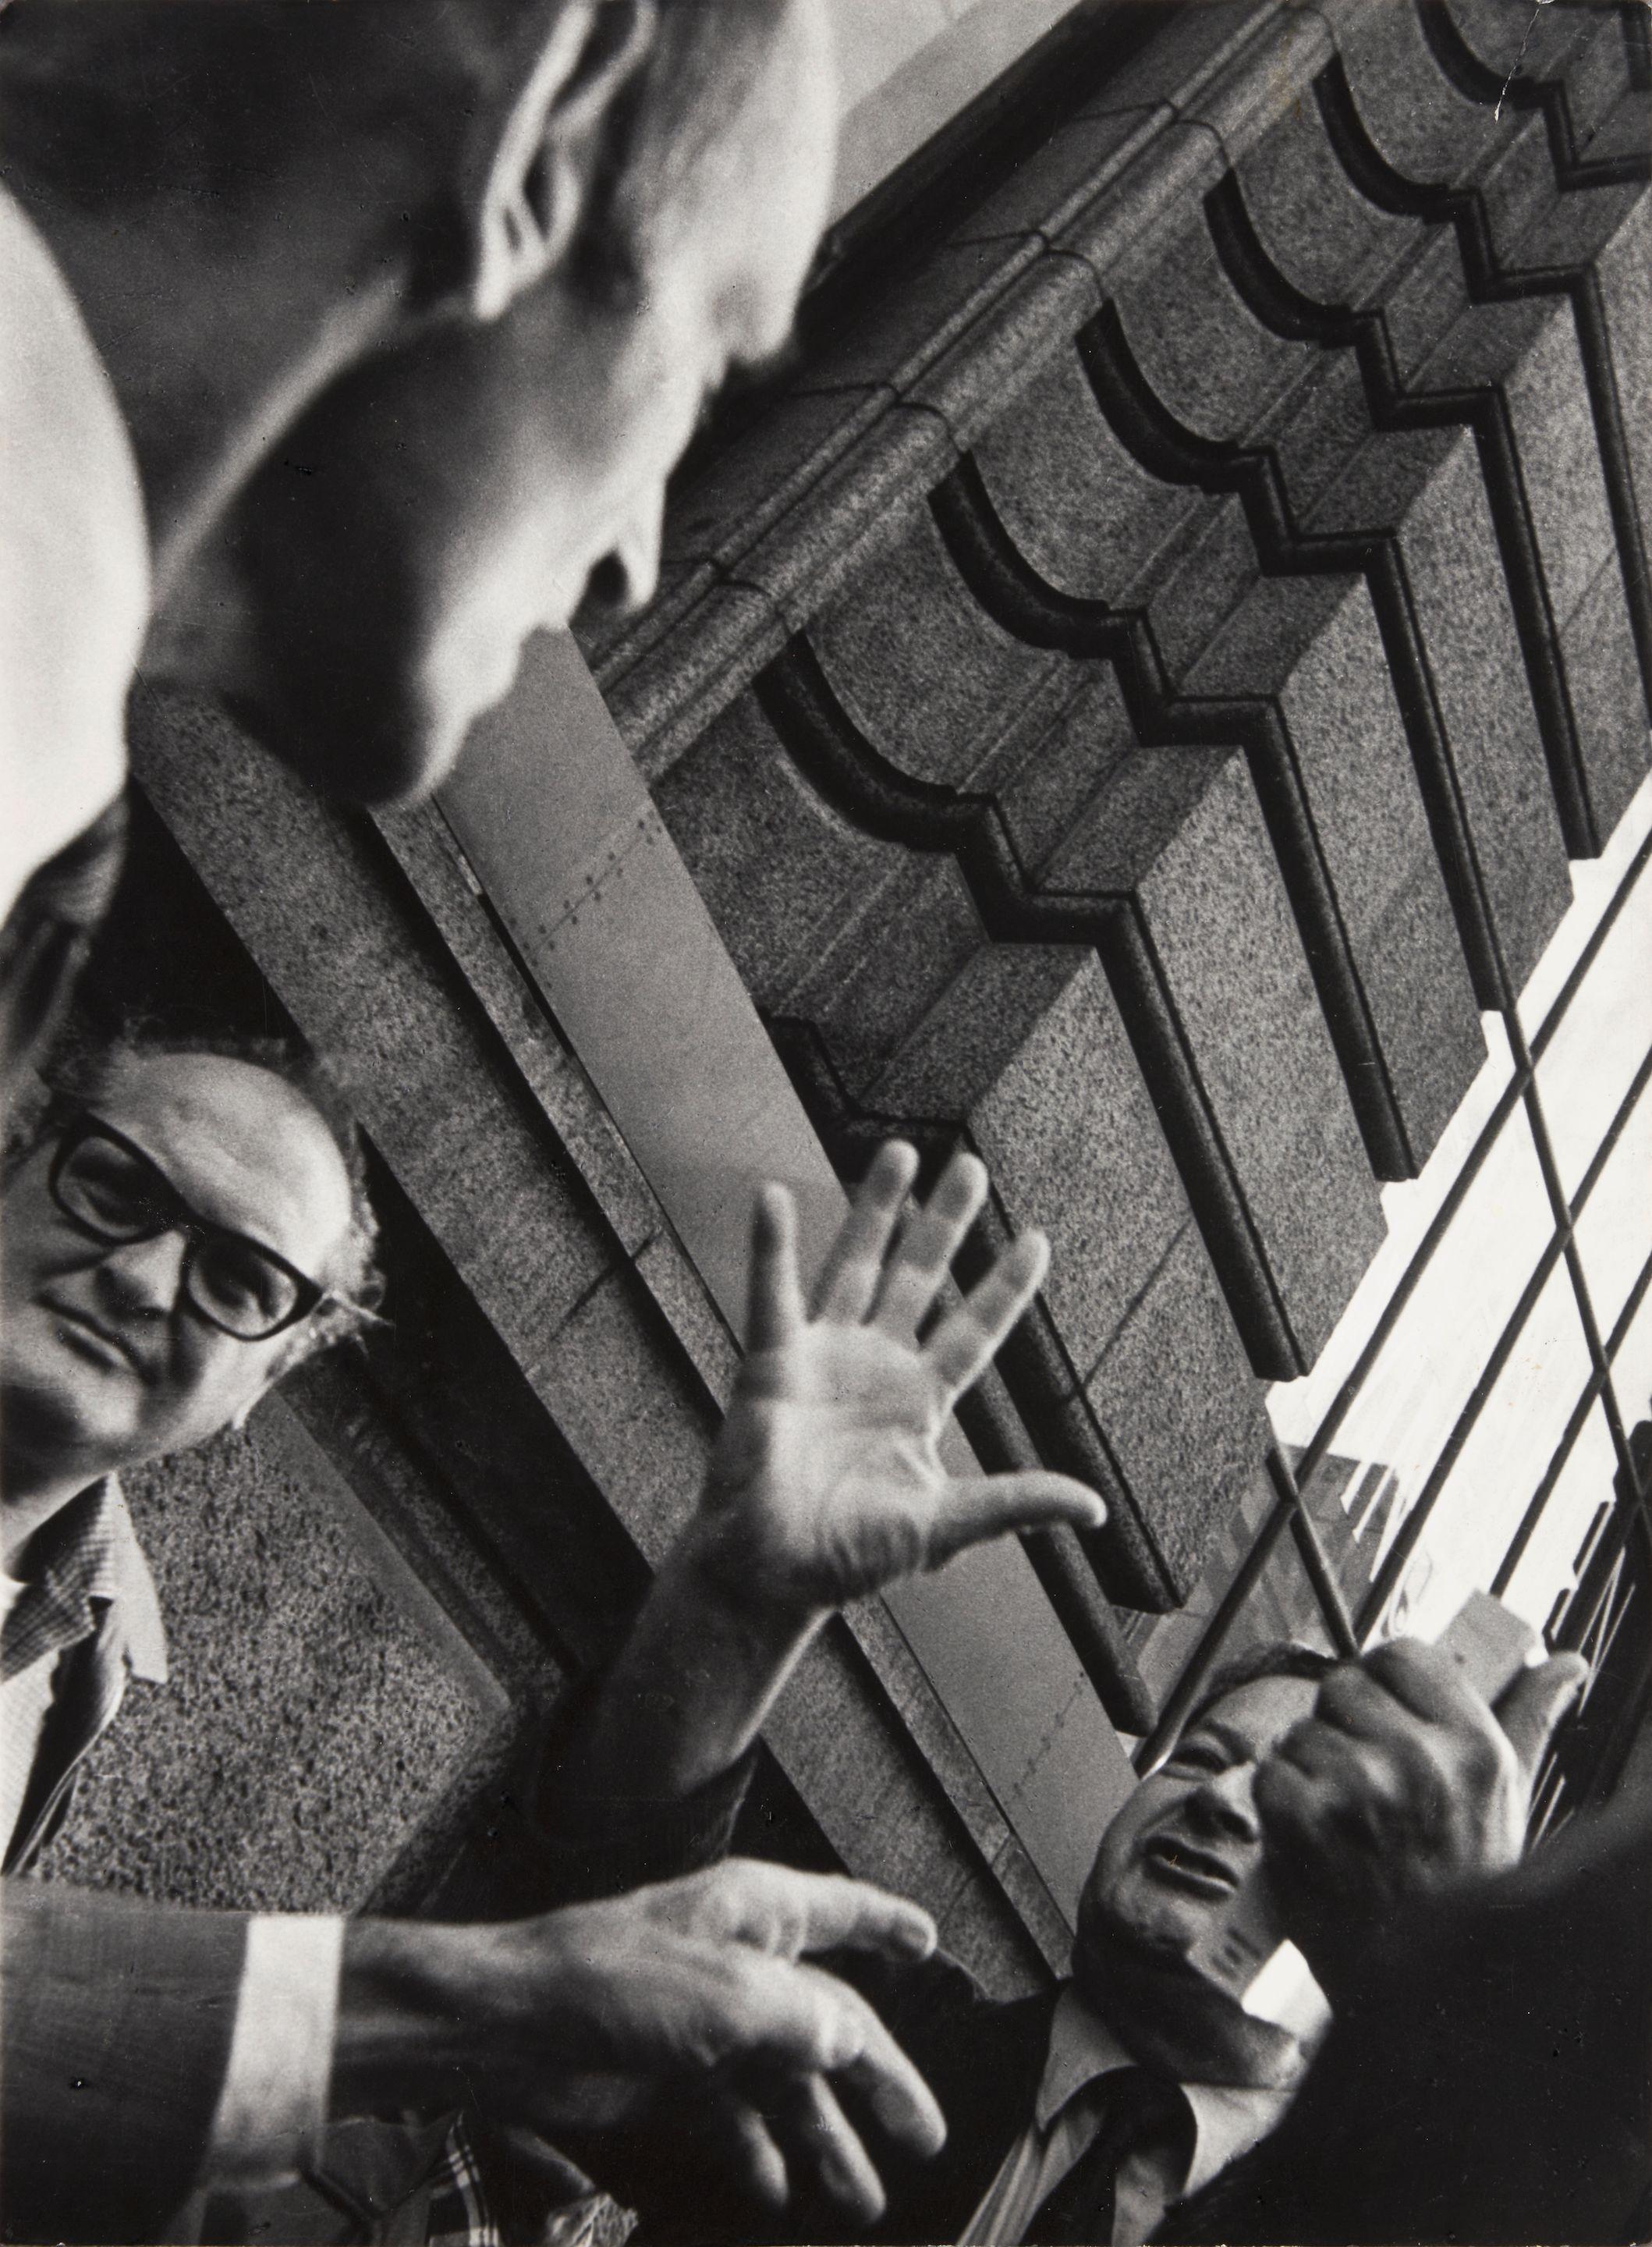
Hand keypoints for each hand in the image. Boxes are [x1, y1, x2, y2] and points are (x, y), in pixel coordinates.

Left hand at [337, 1861, 945, 2225]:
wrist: (505, 2029)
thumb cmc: (603, 1981)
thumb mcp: (723, 1995)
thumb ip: (798, 2017)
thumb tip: (845, 2037)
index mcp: (755, 1915)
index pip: (840, 1911)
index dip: (888, 1926)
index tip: (929, 1941)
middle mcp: (738, 1965)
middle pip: (828, 2021)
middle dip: (879, 2079)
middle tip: (923, 2135)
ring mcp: (704, 2024)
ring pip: (784, 2083)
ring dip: (824, 2139)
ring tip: (860, 2198)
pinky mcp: (668, 2077)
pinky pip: (733, 2120)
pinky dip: (759, 2155)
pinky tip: (778, 2190)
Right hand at [687, 1140, 1103, 1626]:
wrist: (771, 1573)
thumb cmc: (849, 1557)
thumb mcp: (944, 1525)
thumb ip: (1013, 1501)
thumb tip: (1094, 1508)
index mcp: (919, 1402)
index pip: (974, 1330)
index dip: (1003, 1286)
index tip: (1036, 1239)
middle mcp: (874, 1367)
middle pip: (918, 1277)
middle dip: (944, 1224)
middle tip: (970, 1167)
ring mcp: (823, 1358)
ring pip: (855, 1266)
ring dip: (875, 1211)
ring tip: (898, 1154)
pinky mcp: (772, 1362)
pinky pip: (772, 1293)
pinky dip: (771, 1247)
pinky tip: (774, 1198)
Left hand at [1254, 1638, 1585, 2001]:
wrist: (1420, 1985)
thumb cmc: (1464, 1884)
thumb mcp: (1507, 1798)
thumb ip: (1530, 1717)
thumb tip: (1564, 1662)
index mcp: (1474, 1746)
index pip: (1402, 1655)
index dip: (1381, 1678)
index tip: (1379, 1709)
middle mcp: (1418, 1759)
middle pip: (1342, 1686)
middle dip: (1342, 1725)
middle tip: (1362, 1782)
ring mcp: (1357, 1788)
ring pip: (1302, 1730)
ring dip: (1310, 1768)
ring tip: (1343, 1821)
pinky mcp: (1302, 1818)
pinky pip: (1270, 1771)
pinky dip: (1278, 1802)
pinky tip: (1309, 1836)